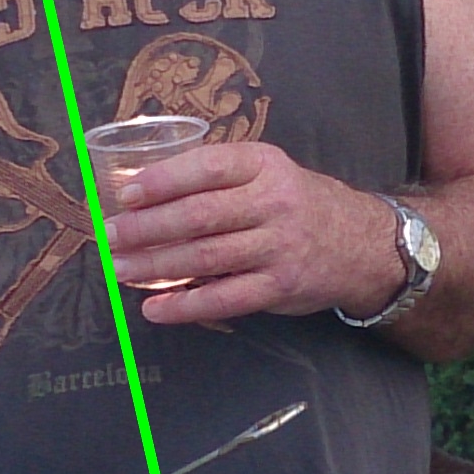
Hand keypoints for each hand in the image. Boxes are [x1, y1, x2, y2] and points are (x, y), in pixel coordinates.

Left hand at [104, 142, 403, 325]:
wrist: (362, 244)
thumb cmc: (298, 203)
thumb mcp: (268, 172)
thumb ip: (217, 177)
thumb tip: (140, 189)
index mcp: (264, 165)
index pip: (208, 167)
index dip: (163, 179)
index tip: (126, 193)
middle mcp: (274, 202)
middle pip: (200, 215)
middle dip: (148, 227)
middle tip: (111, 235)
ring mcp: (278, 247)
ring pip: (206, 257)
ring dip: (156, 266)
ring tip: (120, 269)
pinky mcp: (280, 286)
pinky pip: (225, 299)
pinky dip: (185, 306)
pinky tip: (155, 308)